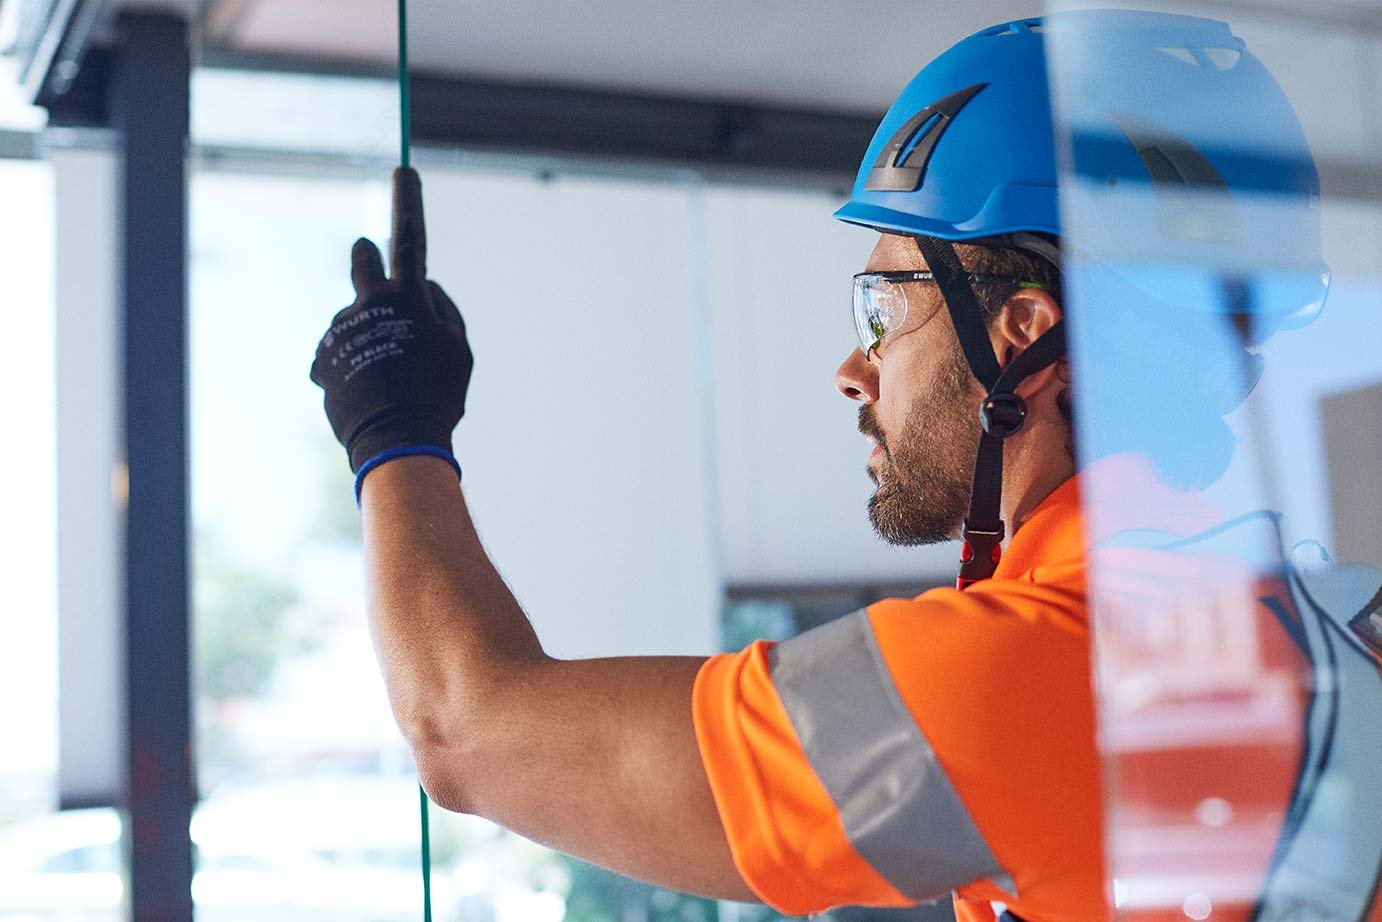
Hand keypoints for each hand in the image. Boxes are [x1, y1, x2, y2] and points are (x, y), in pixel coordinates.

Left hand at [311, 167, 472, 474]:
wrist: (395, 439)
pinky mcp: (321, 357)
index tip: (403, 171)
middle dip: (367, 257)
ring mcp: (341, 330)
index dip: (408, 201)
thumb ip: (443, 310)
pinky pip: (339, 353)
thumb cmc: (437, 395)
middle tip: (370, 261)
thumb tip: (422, 289)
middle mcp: (369, 303)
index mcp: (408, 296)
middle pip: (363, 262)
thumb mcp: (460, 350)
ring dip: (368, 335)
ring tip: (387, 379)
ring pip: (354, 318)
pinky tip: (367, 393)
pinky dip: (351, 367)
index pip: (409, 236)